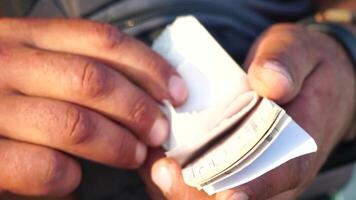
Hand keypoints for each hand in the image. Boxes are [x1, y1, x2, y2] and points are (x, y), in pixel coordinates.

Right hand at [0, 18, 186, 196]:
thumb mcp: (26, 63)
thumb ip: (70, 66)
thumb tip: (139, 87)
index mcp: (22, 37)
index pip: (101, 40)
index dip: (148, 65)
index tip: (175, 91)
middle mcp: (4, 64)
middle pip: (92, 80)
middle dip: (138, 109)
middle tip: (160, 130)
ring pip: (74, 124)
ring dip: (117, 145)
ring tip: (135, 155)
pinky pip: (44, 167)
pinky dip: (70, 178)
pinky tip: (75, 178)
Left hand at [139, 24, 355, 199]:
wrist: (303, 81)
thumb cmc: (300, 68)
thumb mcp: (299, 51)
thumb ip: (286, 63)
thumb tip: (270, 81)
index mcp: (299, 145)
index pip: (282, 173)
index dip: (256, 186)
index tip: (229, 195)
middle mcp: (273, 167)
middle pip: (239, 194)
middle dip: (200, 191)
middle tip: (165, 171)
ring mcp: (250, 170)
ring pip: (215, 194)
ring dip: (182, 187)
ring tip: (154, 164)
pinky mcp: (230, 164)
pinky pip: (202, 181)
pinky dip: (177, 174)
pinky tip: (155, 155)